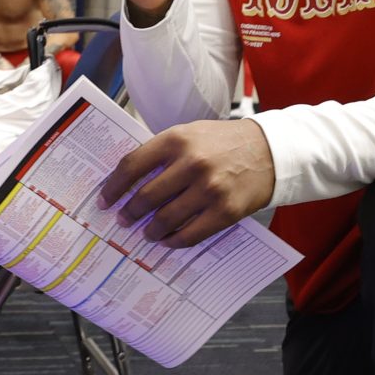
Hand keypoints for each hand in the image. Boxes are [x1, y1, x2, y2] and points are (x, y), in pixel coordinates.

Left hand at [97, 119, 274, 249]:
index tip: (105, 200)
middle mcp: (191, 163)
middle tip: (123, 220)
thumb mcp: (190, 134)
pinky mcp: (224, 211)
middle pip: (146, 196)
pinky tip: (168, 240)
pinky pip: (190, 234)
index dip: (114, 187)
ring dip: (150, 231)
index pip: (132, 166)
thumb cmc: (225, 142)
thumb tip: (130, 181)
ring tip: (147, 233)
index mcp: (177, 139)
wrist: (269, 150)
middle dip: (129, 213)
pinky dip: (174, 241)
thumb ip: (162, 152)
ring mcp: (209, 189)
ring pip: (165, 219)